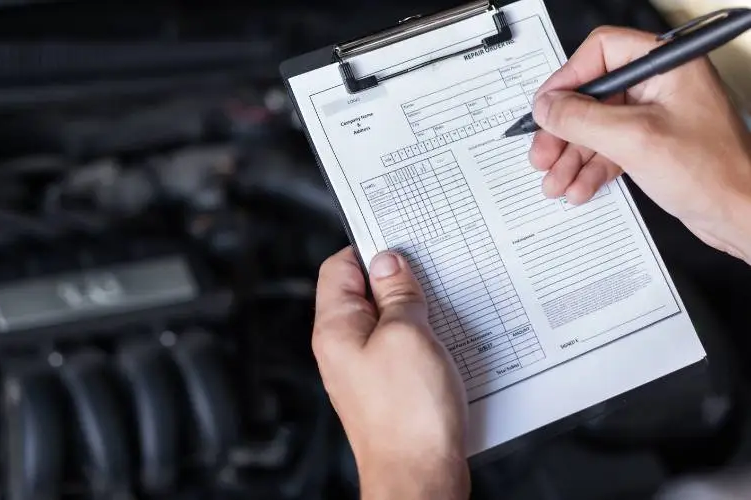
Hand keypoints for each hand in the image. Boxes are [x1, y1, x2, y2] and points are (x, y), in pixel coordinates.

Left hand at [313, 247, 468, 499]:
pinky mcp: (388, 388)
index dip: (369, 249)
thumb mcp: (408, 335)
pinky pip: (401, 349)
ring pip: (387, 321)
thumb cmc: (408, 417)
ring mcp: (365, 369)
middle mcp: (343, 348)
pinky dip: (422, 339)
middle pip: (364, 293)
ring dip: (414, 311)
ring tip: (440, 312)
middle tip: (429, 277)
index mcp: (335, 328)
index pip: (339, 267)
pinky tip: (444, 342)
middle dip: (397, 281)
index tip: (402, 244)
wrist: (420, 478)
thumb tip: (388, 261)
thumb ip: (397, 293)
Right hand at [529, 26, 750, 261]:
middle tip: (543, 152)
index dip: (568, 79)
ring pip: (595, 127)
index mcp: (667, 65)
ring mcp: (654, 116)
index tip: (546, 108)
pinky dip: (589, 168)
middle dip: (563, 130)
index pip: (602, 52)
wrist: (740, 214)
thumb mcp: (634, 140)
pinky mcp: (650, 144)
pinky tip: (579, 186)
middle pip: (591, 95)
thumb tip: (546, 107)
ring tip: (555, 179)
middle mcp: (660, 85)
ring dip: (571, 156)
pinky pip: (607, 149)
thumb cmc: (714, 172)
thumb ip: (582, 118)